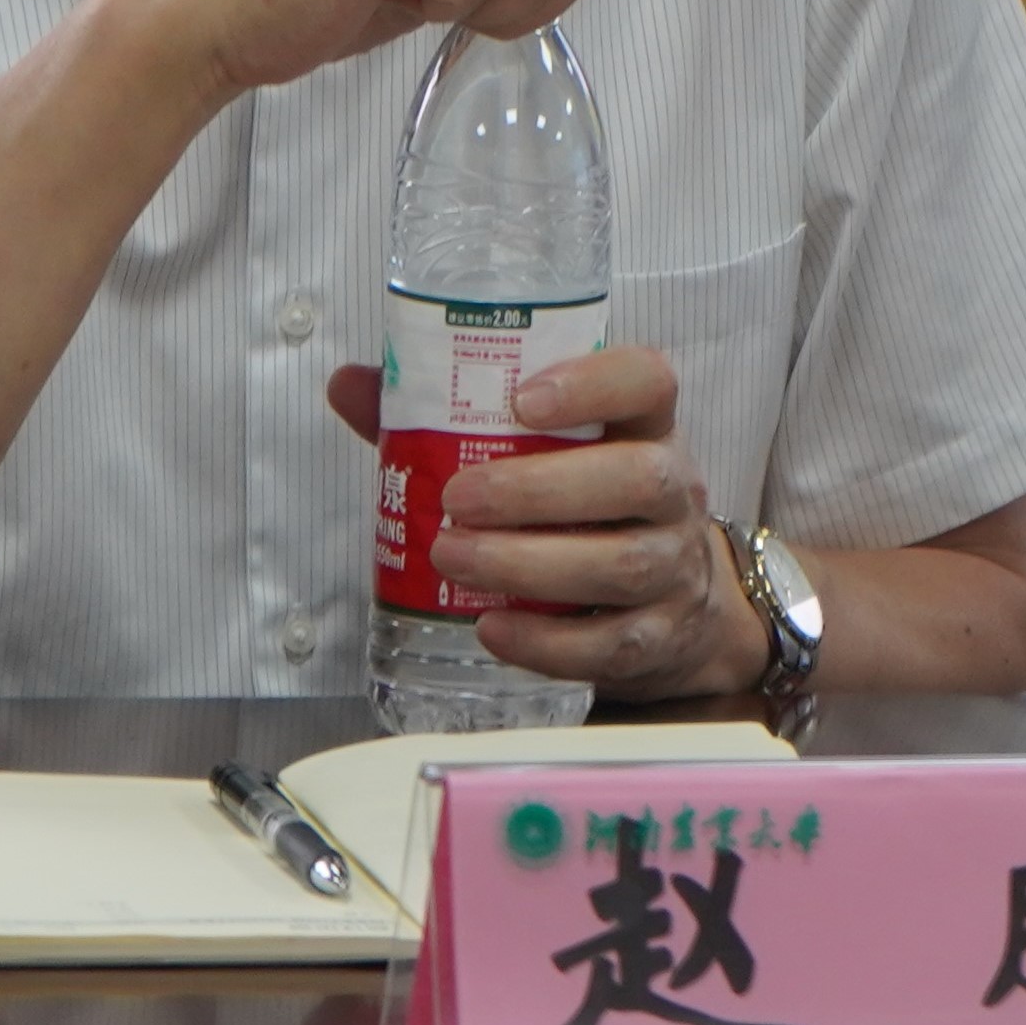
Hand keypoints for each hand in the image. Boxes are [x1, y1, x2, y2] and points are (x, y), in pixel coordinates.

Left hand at [324, 347, 771, 701]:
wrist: (669, 601)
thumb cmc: (586, 504)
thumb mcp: (539, 450)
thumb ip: (446, 414)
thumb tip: (350, 384)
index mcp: (644, 424)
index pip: (647, 380)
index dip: (592, 384)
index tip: (522, 398)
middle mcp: (673, 490)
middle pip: (636, 479)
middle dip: (539, 490)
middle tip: (457, 500)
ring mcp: (676, 566)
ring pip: (622, 565)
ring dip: (529, 565)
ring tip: (453, 558)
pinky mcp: (661, 637)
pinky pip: (611, 644)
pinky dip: (546, 642)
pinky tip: (492, 628)